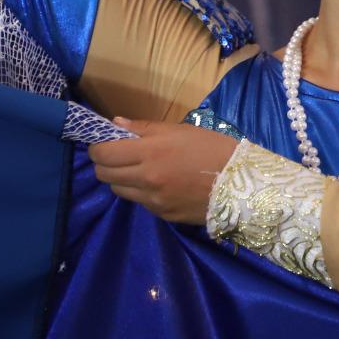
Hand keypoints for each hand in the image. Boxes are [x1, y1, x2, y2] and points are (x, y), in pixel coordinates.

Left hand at [89, 118, 239, 223]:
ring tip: (135, 170)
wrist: (242, 184)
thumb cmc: (213, 148)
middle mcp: (146, 178)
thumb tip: (115, 124)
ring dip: (119, 179)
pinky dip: (139, 191)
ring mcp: (152, 200)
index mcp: (151, 152)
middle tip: (116, 156)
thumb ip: (145, 128)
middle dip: (104, 163)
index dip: (97, 147)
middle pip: (104, 174)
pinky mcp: (161, 214)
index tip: (103, 143)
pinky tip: (156, 183)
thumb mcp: (180, 130)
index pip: (104, 153)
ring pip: (117, 190)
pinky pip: (138, 201)